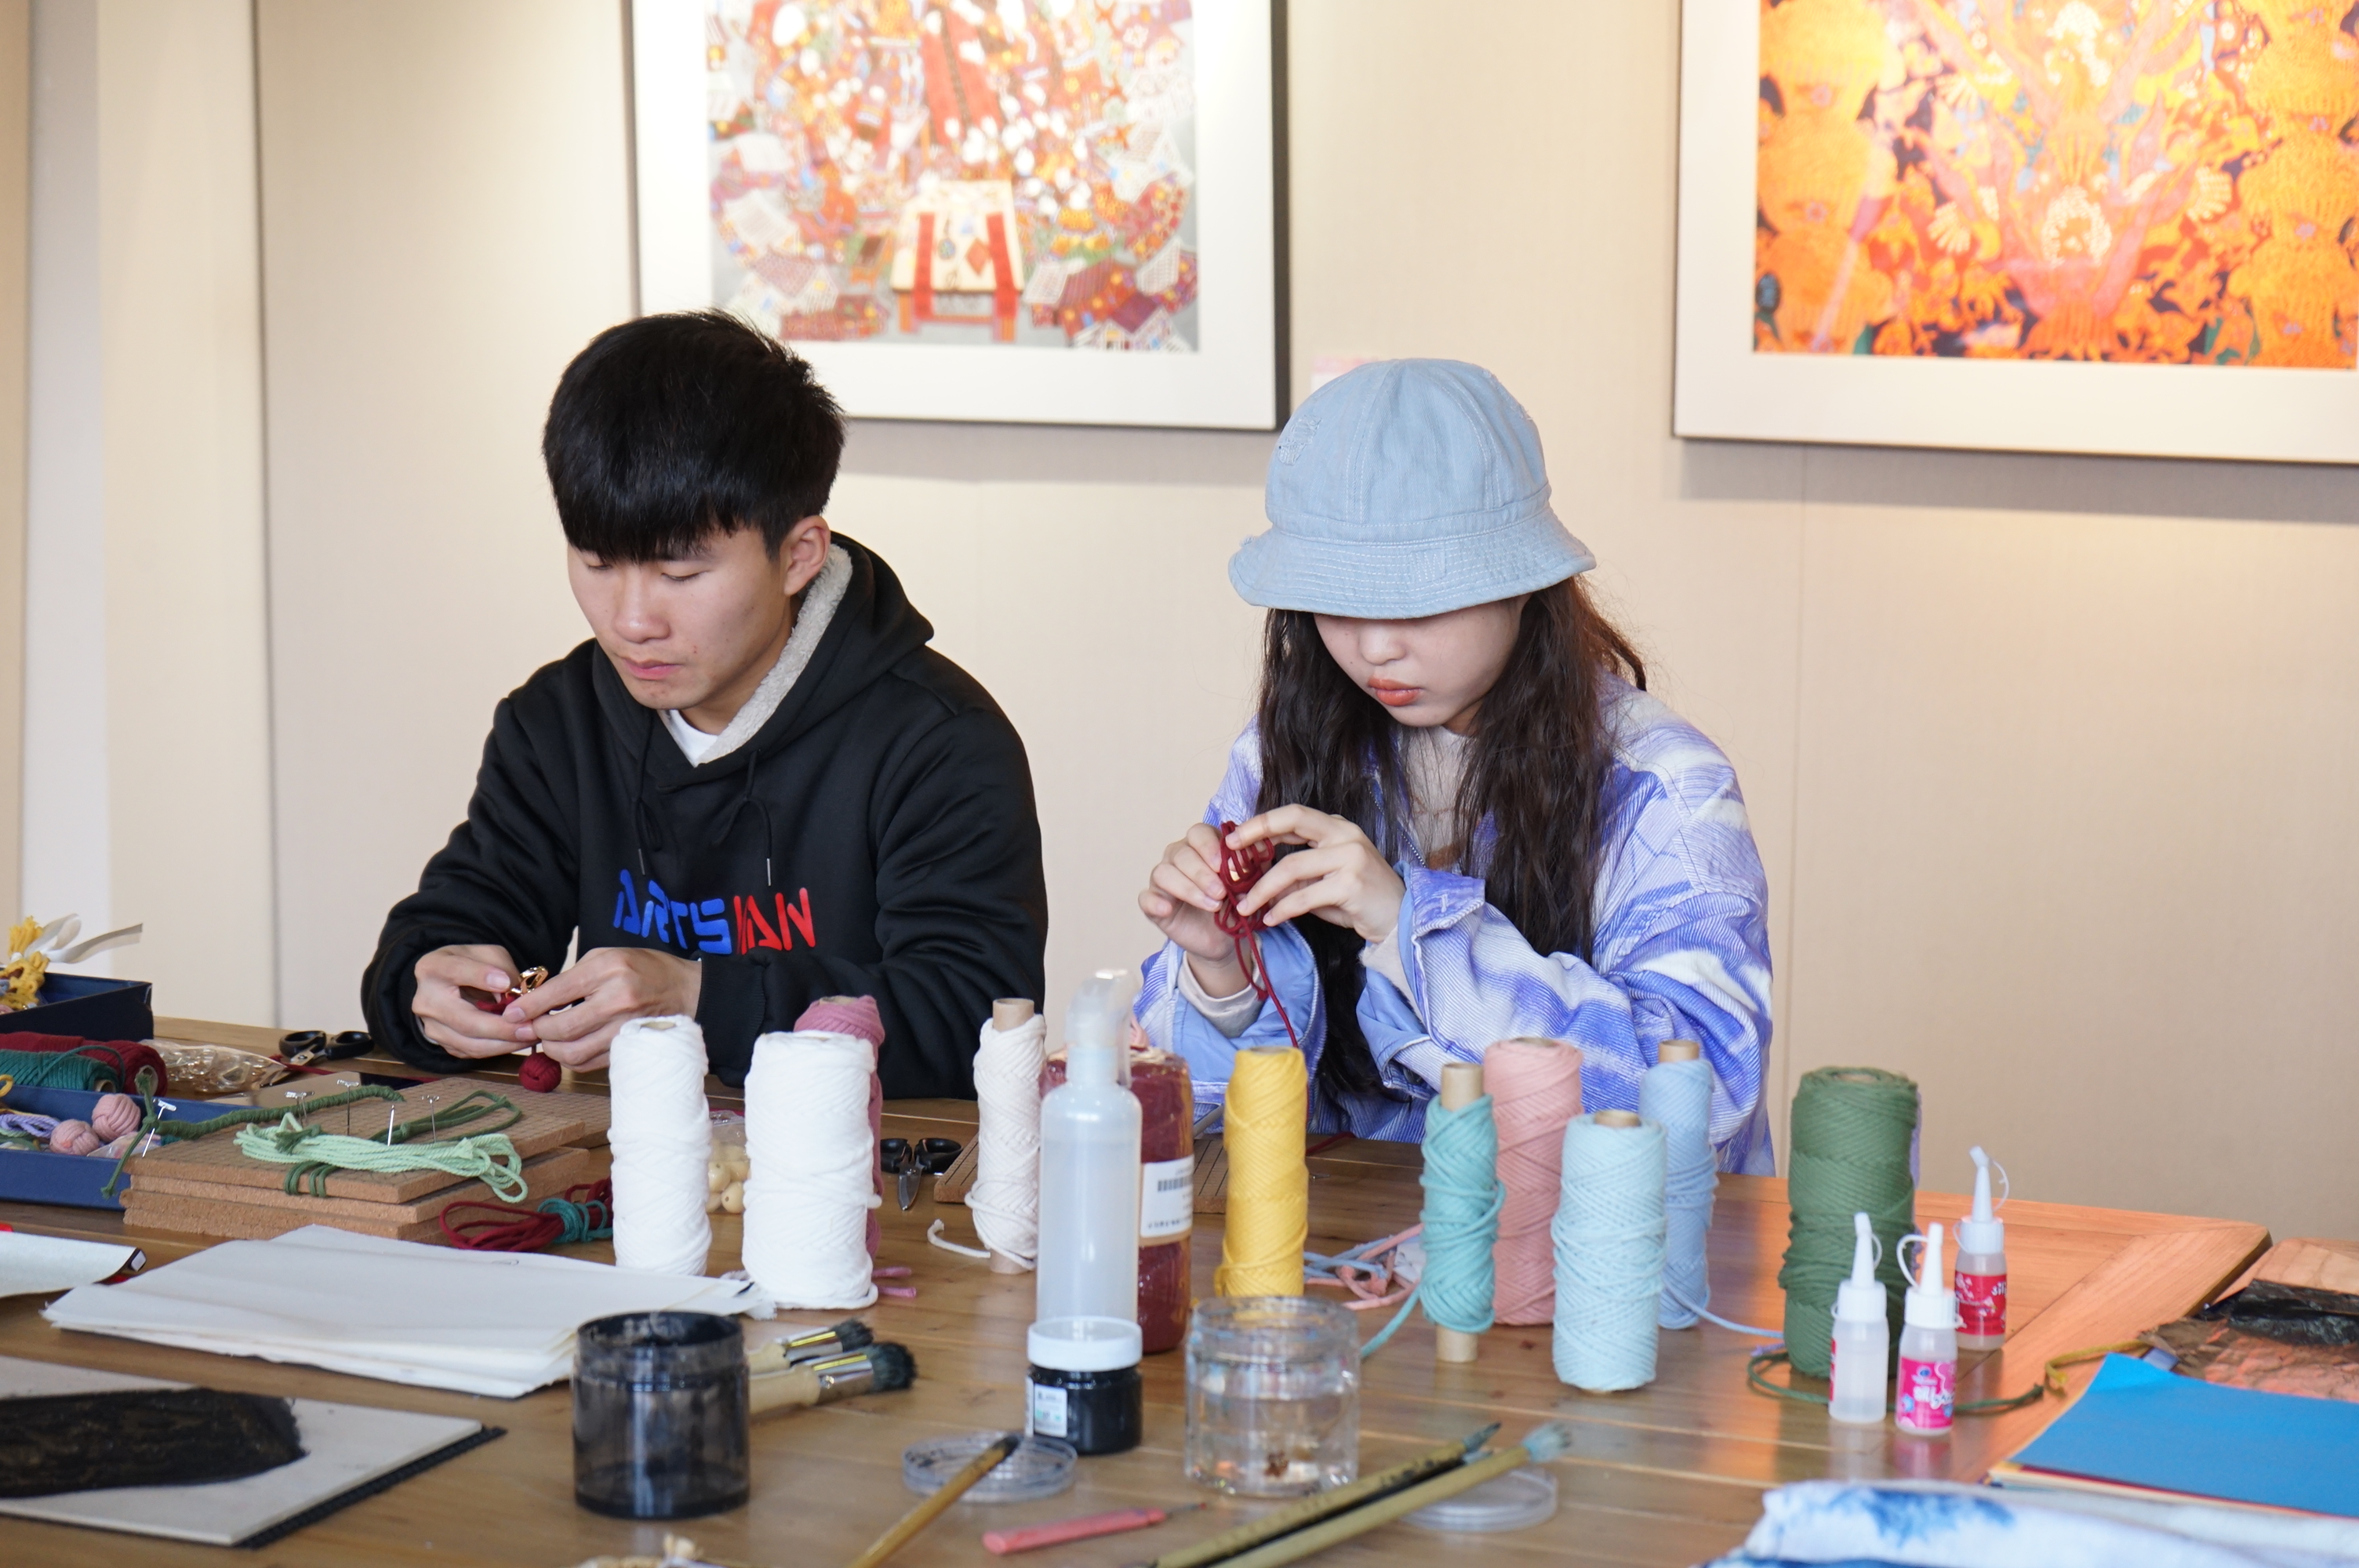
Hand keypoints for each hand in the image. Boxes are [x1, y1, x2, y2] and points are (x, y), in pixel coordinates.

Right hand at [413, 944, 528, 1058]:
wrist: (448, 983)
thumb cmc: (472, 964)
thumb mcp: (487, 953)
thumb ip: (501, 967)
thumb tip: (513, 993)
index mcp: (434, 968)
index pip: (455, 971)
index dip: (481, 976)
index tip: (506, 983)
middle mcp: (426, 1000)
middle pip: (465, 1020)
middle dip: (502, 1027)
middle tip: (531, 1027)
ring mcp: (431, 1026)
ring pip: (470, 1043)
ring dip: (505, 1044)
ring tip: (531, 1037)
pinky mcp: (442, 1043)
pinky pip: (473, 1052)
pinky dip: (499, 1049)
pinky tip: (519, 1042)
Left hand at [506, 947, 702, 1071]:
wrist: (687, 991)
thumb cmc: (645, 969)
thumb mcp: (608, 957)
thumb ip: (574, 977)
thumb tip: (537, 1000)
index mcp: (609, 970)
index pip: (557, 993)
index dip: (528, 1007)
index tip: (510, 1014)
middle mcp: (617, 1001)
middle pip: (562, 1028)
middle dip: (537, 1030)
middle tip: (527, 1028)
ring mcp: (625, 1029)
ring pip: (573, 1052)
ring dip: (552, 1048)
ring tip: (547, 1038)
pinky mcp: (629, 1049)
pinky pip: (589, 1062)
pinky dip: (571, 1058)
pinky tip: (567, 1046)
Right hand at [1138, 822, 1248, 994]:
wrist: (1225, 940)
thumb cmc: (1236, 904)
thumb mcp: (1253, 885)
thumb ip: (1256, 864)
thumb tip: (1261, 847)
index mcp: (1202, 846)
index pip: (1199, 833)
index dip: (1211, 848)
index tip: (1228, 868)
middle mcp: (1179, 857)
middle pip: (1181, 853)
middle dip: (1202, 873)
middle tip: (1221, 892)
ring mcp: (1164, 880)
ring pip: (1163, 872)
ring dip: (1187, 888)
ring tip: (1211, 905)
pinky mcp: (1154, 904)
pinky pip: (1146, 897)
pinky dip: (1155, 902)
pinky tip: (1168, 910)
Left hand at [1227, 806, 1404, 942]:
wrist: (1399, 920)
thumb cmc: (1359, 899)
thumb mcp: (1324, 881)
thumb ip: (1296, 875)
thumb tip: (1256, 879)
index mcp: (1337, 828)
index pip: (1293, 814)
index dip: (1261, 823)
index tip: (1234, 838)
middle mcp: (1345, 835)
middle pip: (1293, 820)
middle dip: (1256, 833)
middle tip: (1229, 858)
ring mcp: (1350, 857)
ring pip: (1292, 866)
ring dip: (1263, 889)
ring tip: (1245, 907)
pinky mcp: (1350, 884)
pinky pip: (1305, 896)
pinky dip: (1283, 908)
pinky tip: (1271, 919)